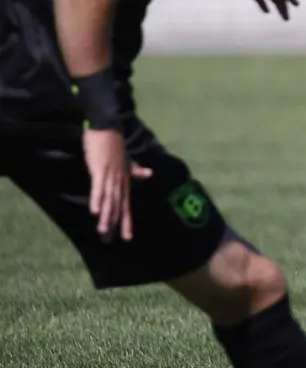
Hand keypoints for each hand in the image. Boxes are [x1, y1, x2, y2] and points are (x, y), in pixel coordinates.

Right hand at [83, 128, 151, 242]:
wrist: (108, 127)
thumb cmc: (114, 144)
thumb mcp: (127, 160)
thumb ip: (136, 170)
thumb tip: (149, 174)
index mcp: (125, 180)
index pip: (127, 205)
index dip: (127, 221)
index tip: (128, 237)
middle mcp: (120, 181)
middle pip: (119, 206)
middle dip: (118, 223)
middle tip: (116, 240)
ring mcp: (111, 175)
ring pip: (109, 199)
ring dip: (107, 215)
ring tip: (104, 230)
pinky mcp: (100, 169)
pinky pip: (99, 187)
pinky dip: (97, 198)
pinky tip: (95, 211)